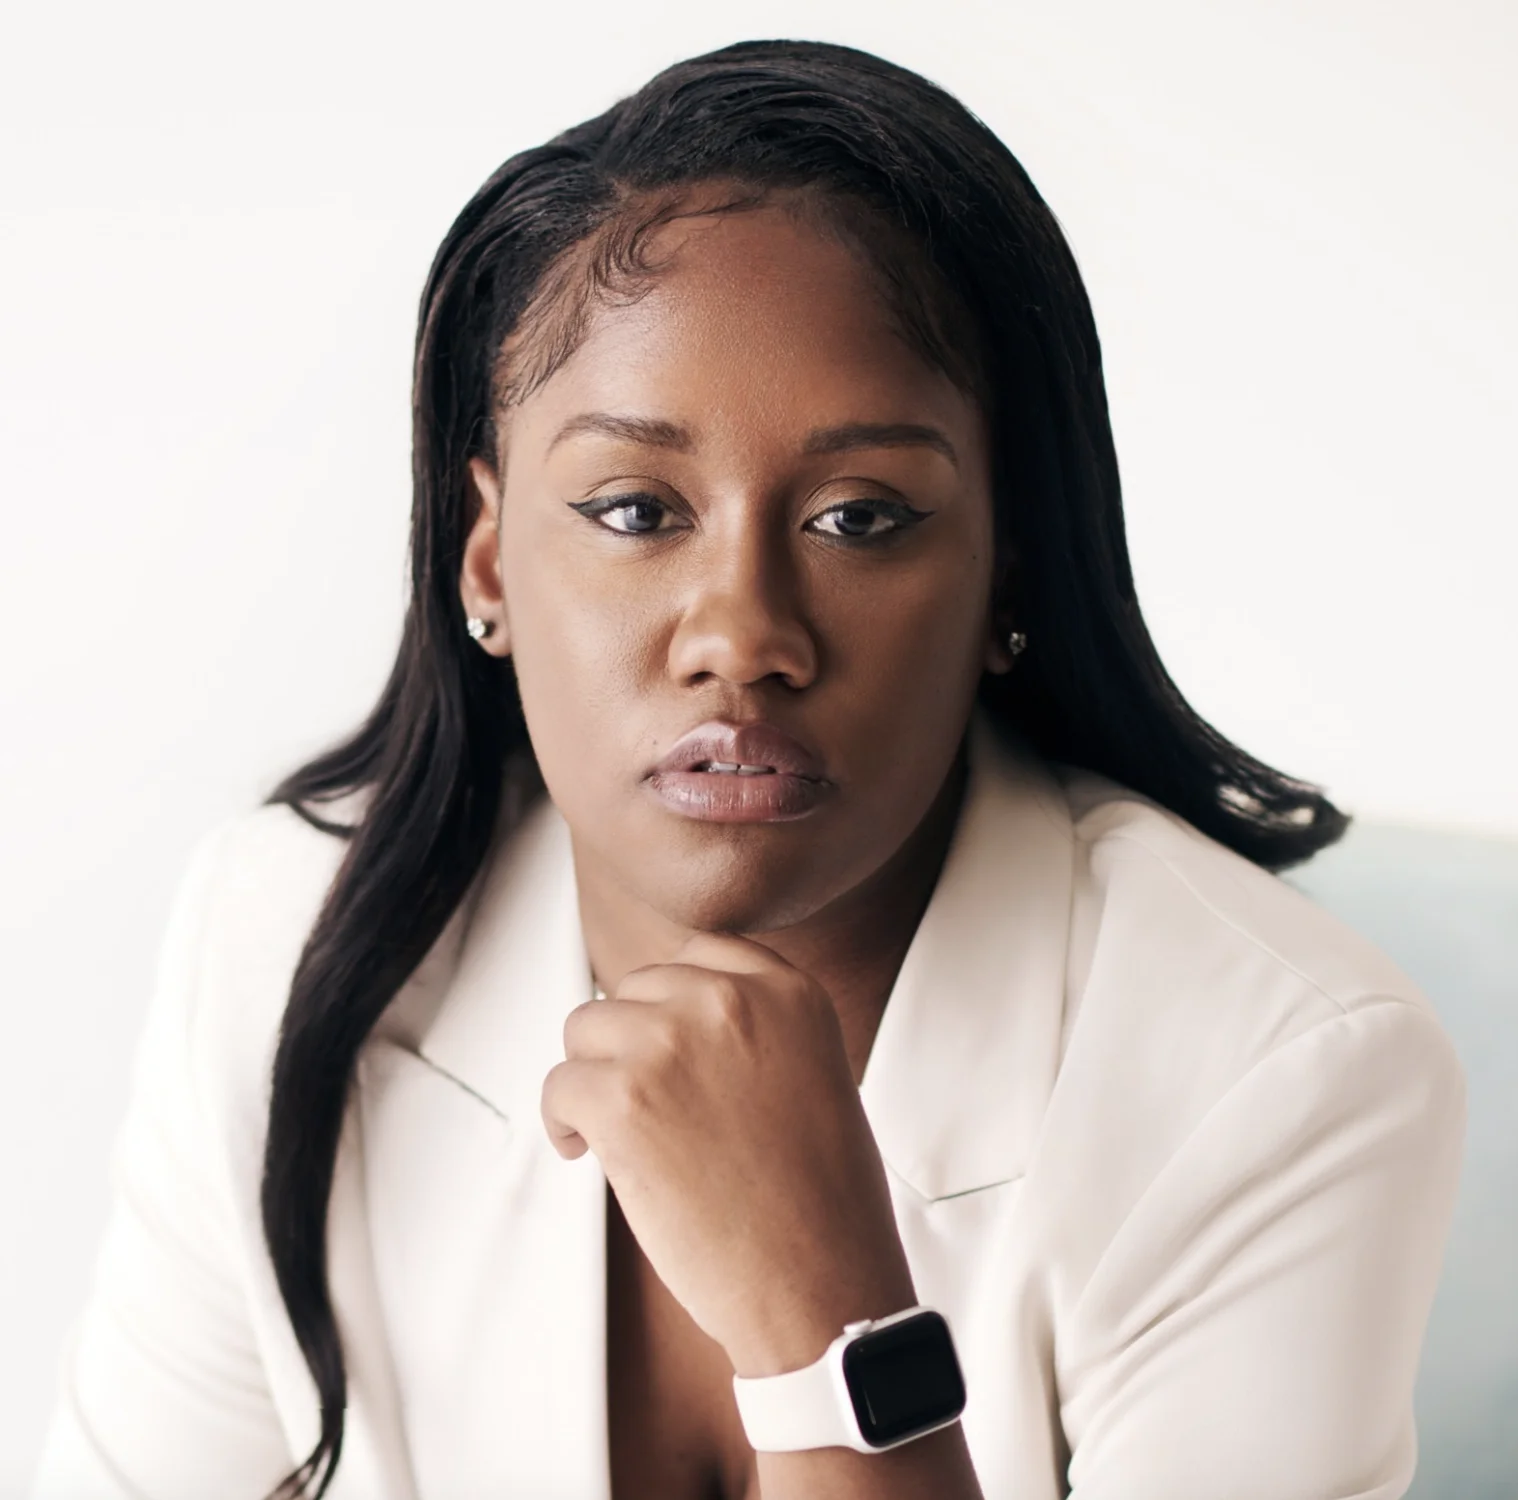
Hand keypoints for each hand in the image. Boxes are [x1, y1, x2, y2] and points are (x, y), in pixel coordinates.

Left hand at [541, 932, 915, 1375]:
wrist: (821, 1285)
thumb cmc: (823, 1203)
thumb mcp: (816, 1076)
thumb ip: (758, 1031)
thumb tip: (674, 1018)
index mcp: (788, 991)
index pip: (700, 953)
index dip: (672, 1004)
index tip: (668, 1050)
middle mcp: (728, 1000)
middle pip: (635, 988)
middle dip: (630, 1043)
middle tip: (642, 1105)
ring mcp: (671, 1044)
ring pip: (585, 1029)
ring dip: (592, 1078)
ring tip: (613, 1133)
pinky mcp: (622, 1099)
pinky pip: (559, 1085)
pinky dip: (563, 1123)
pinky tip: (586, 1155)